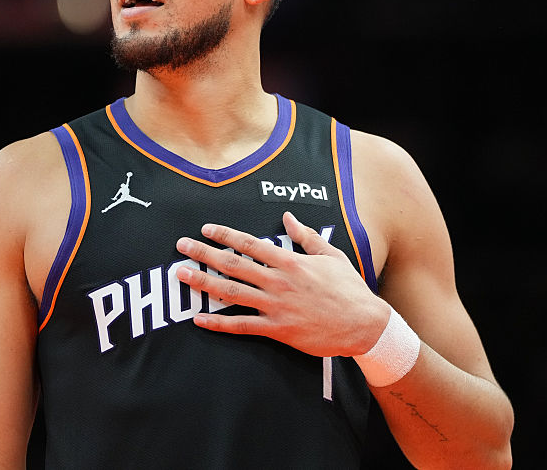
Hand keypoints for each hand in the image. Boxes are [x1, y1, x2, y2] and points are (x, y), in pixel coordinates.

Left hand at [175, 211, 388, 356]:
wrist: (364, 324)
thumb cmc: (349, 289)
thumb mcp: (331, 255)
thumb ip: (306, 236)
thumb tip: (287, 216)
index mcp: (290, 261)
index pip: (250, 243)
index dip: (226, 235)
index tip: (206, 229)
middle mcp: (279, 281)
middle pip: (233, 264)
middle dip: (204, 254)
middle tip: (182, 247)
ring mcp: (276, 306)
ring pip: (232, 292)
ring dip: (204, 283)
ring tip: (182, 275)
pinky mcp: (277, 329)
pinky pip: (242, 326)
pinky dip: (219, 322)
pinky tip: (200, 318)